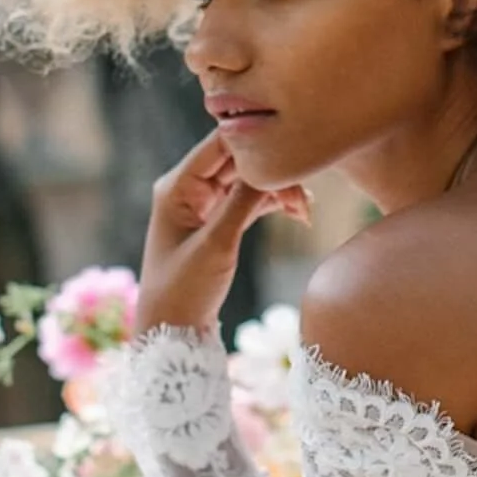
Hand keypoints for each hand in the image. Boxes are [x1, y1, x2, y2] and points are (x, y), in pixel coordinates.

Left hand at [138, 128, 310, 334]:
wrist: (171, 332)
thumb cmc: (184, 290)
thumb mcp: (217, 244)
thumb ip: (243, 202)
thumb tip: (271, 165)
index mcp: (177, 185)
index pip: (220, 143)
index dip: (256, 143)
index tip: (291, 155)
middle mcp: (187, 188)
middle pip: (238, 161)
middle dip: (273, 173)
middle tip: (305, 196)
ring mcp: (202, 205)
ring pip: (247, 181)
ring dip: (277, 191)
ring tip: (305, 211)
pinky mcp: (215, 222)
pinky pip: (248, 200)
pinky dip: (272, 204)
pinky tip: (298, 213)